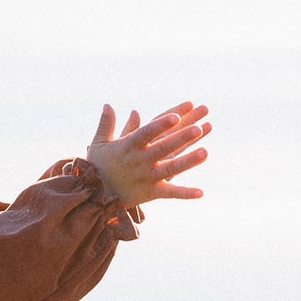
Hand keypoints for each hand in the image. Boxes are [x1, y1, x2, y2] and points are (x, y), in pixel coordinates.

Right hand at [85, 100, 210, 204]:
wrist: (95, 196)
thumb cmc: (98, 166)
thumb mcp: (99, 143)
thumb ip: (106, 124)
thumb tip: (108, 104)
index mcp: (128, 146)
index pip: (147, 132)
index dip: (161, 125)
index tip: (176, 116)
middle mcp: (140, 161)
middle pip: (164, 147)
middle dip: (181, 138)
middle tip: (198, 128)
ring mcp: (147, 177)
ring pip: (171, 168)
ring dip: (188, 161)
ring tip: (205, 152)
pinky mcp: (151, 192)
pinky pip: (170, 193)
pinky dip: (185, 193)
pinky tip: (201, 192)